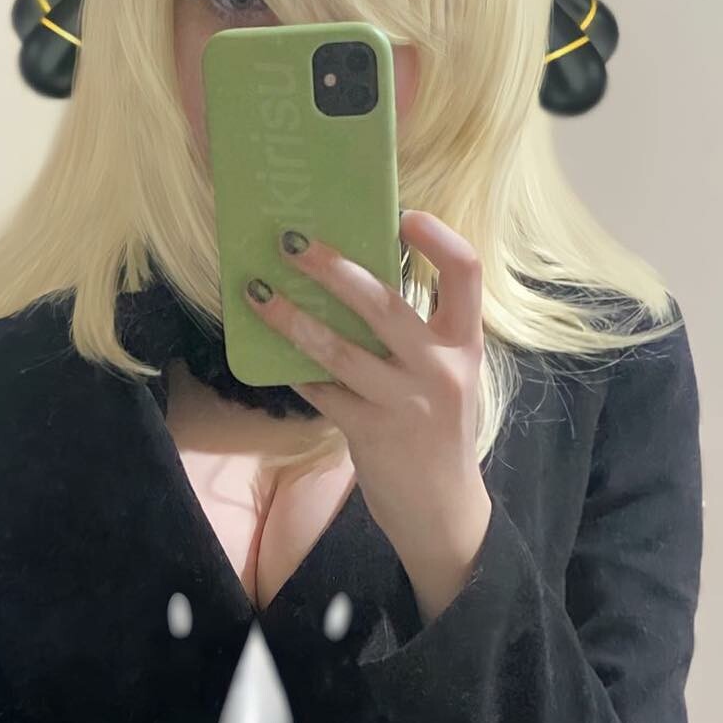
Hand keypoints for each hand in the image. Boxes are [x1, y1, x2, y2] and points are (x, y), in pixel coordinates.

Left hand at [248, 209, 494, 617]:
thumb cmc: (438, 429)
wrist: (441, 509)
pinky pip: (321, 390)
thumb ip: (419, 333)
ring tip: (256, 291)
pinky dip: (294, 369)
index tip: (404, 213)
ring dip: (292, 317)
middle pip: (384, 303)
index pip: (466, 274)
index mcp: (465, 343)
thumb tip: (360, 279)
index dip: (439, 238)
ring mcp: (405, 401)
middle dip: (333, 267)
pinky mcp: (370, 431)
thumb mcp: (446, 374)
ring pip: (338, 348)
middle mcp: (440, 368)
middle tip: (291, 241)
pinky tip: (270, 352)